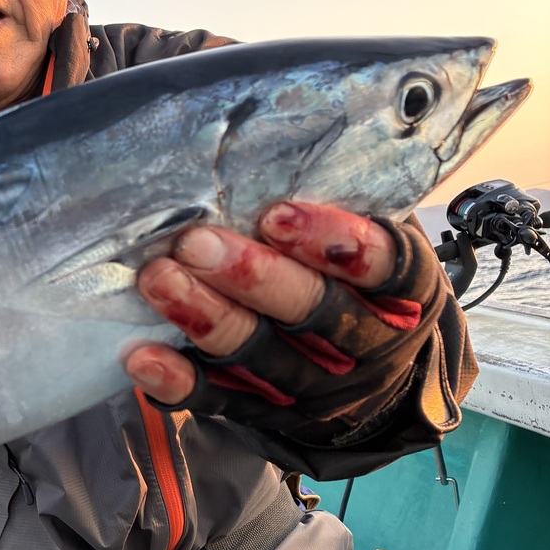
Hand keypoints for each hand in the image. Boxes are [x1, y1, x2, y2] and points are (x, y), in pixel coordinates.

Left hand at [121, 201, 405, 412]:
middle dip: (252, 276)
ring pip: (262, 355)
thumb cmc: (359, 278)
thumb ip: (340, 200)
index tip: (277, 215)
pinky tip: (143, 358)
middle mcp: (368, 344)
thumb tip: (273, 134)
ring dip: (206, 318)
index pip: (386, 268)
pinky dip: (181, 380)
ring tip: (160, 281)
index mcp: (406, 293)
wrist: (375, 382)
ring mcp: (318, 387)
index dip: (336, 244)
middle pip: (313, 312)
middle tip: (196, 243)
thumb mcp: (375, 238)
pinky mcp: (271, 414)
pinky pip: (223, 401)